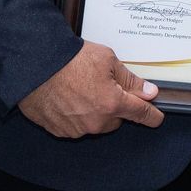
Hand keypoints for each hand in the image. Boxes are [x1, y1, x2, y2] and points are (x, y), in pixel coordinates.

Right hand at [18, 41, 163, 138]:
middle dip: (114, 105)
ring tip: (79, 88)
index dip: (151, 115)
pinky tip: (67, 97)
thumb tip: (148, 92)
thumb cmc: (68, 59)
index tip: (156, 117)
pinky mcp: (60, 131)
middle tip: (101, 84)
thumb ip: (129, 79)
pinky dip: (75, 115)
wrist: (34, 64)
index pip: (140, 114)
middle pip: (116, 119)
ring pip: (96, 123)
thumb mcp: (107, 59)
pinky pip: (76, 126)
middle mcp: (96, 121)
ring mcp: (76, 128)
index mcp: (112, 103)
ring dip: (93, 111)